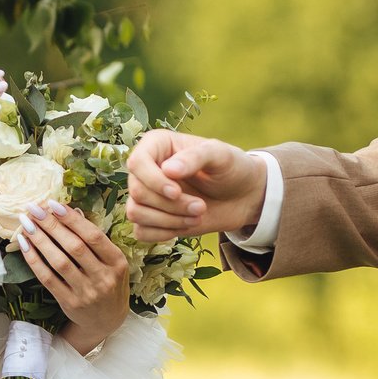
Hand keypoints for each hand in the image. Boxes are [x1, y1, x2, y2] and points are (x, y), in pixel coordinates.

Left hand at [16, 201, 130, 353]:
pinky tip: (25, 245)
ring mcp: (86, 292)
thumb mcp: (112, 262)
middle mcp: (104, 278)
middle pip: (74, 247)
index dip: (72, 220)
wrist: (107, 321)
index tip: (54, 204)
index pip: (94, 236)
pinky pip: (48, 278)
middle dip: (52, 225)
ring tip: (27, 224)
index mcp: (117, 263)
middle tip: (35, 209)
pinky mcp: (69, 303)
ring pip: (59, 262)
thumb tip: (72, 212)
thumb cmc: (109, 284)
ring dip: (40, 240)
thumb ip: (95, 241)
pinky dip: (34, 260)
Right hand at [125, 130, 264, 241]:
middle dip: (170, 205)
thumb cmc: (231, 168)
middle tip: (201, 207)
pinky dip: (163, 233)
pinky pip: (141, 231)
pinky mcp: (152, 218)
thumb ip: (196, 157)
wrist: (242, 196)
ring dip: (167, 220)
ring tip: (197, 217)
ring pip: (135, 213)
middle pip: (137, 191)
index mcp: (157, 145)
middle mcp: (147, 169)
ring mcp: (148, 194)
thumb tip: (168, 170)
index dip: (153, 181)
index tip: (177, 192)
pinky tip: (186, 225)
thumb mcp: (221, 155)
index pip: (136, 163)